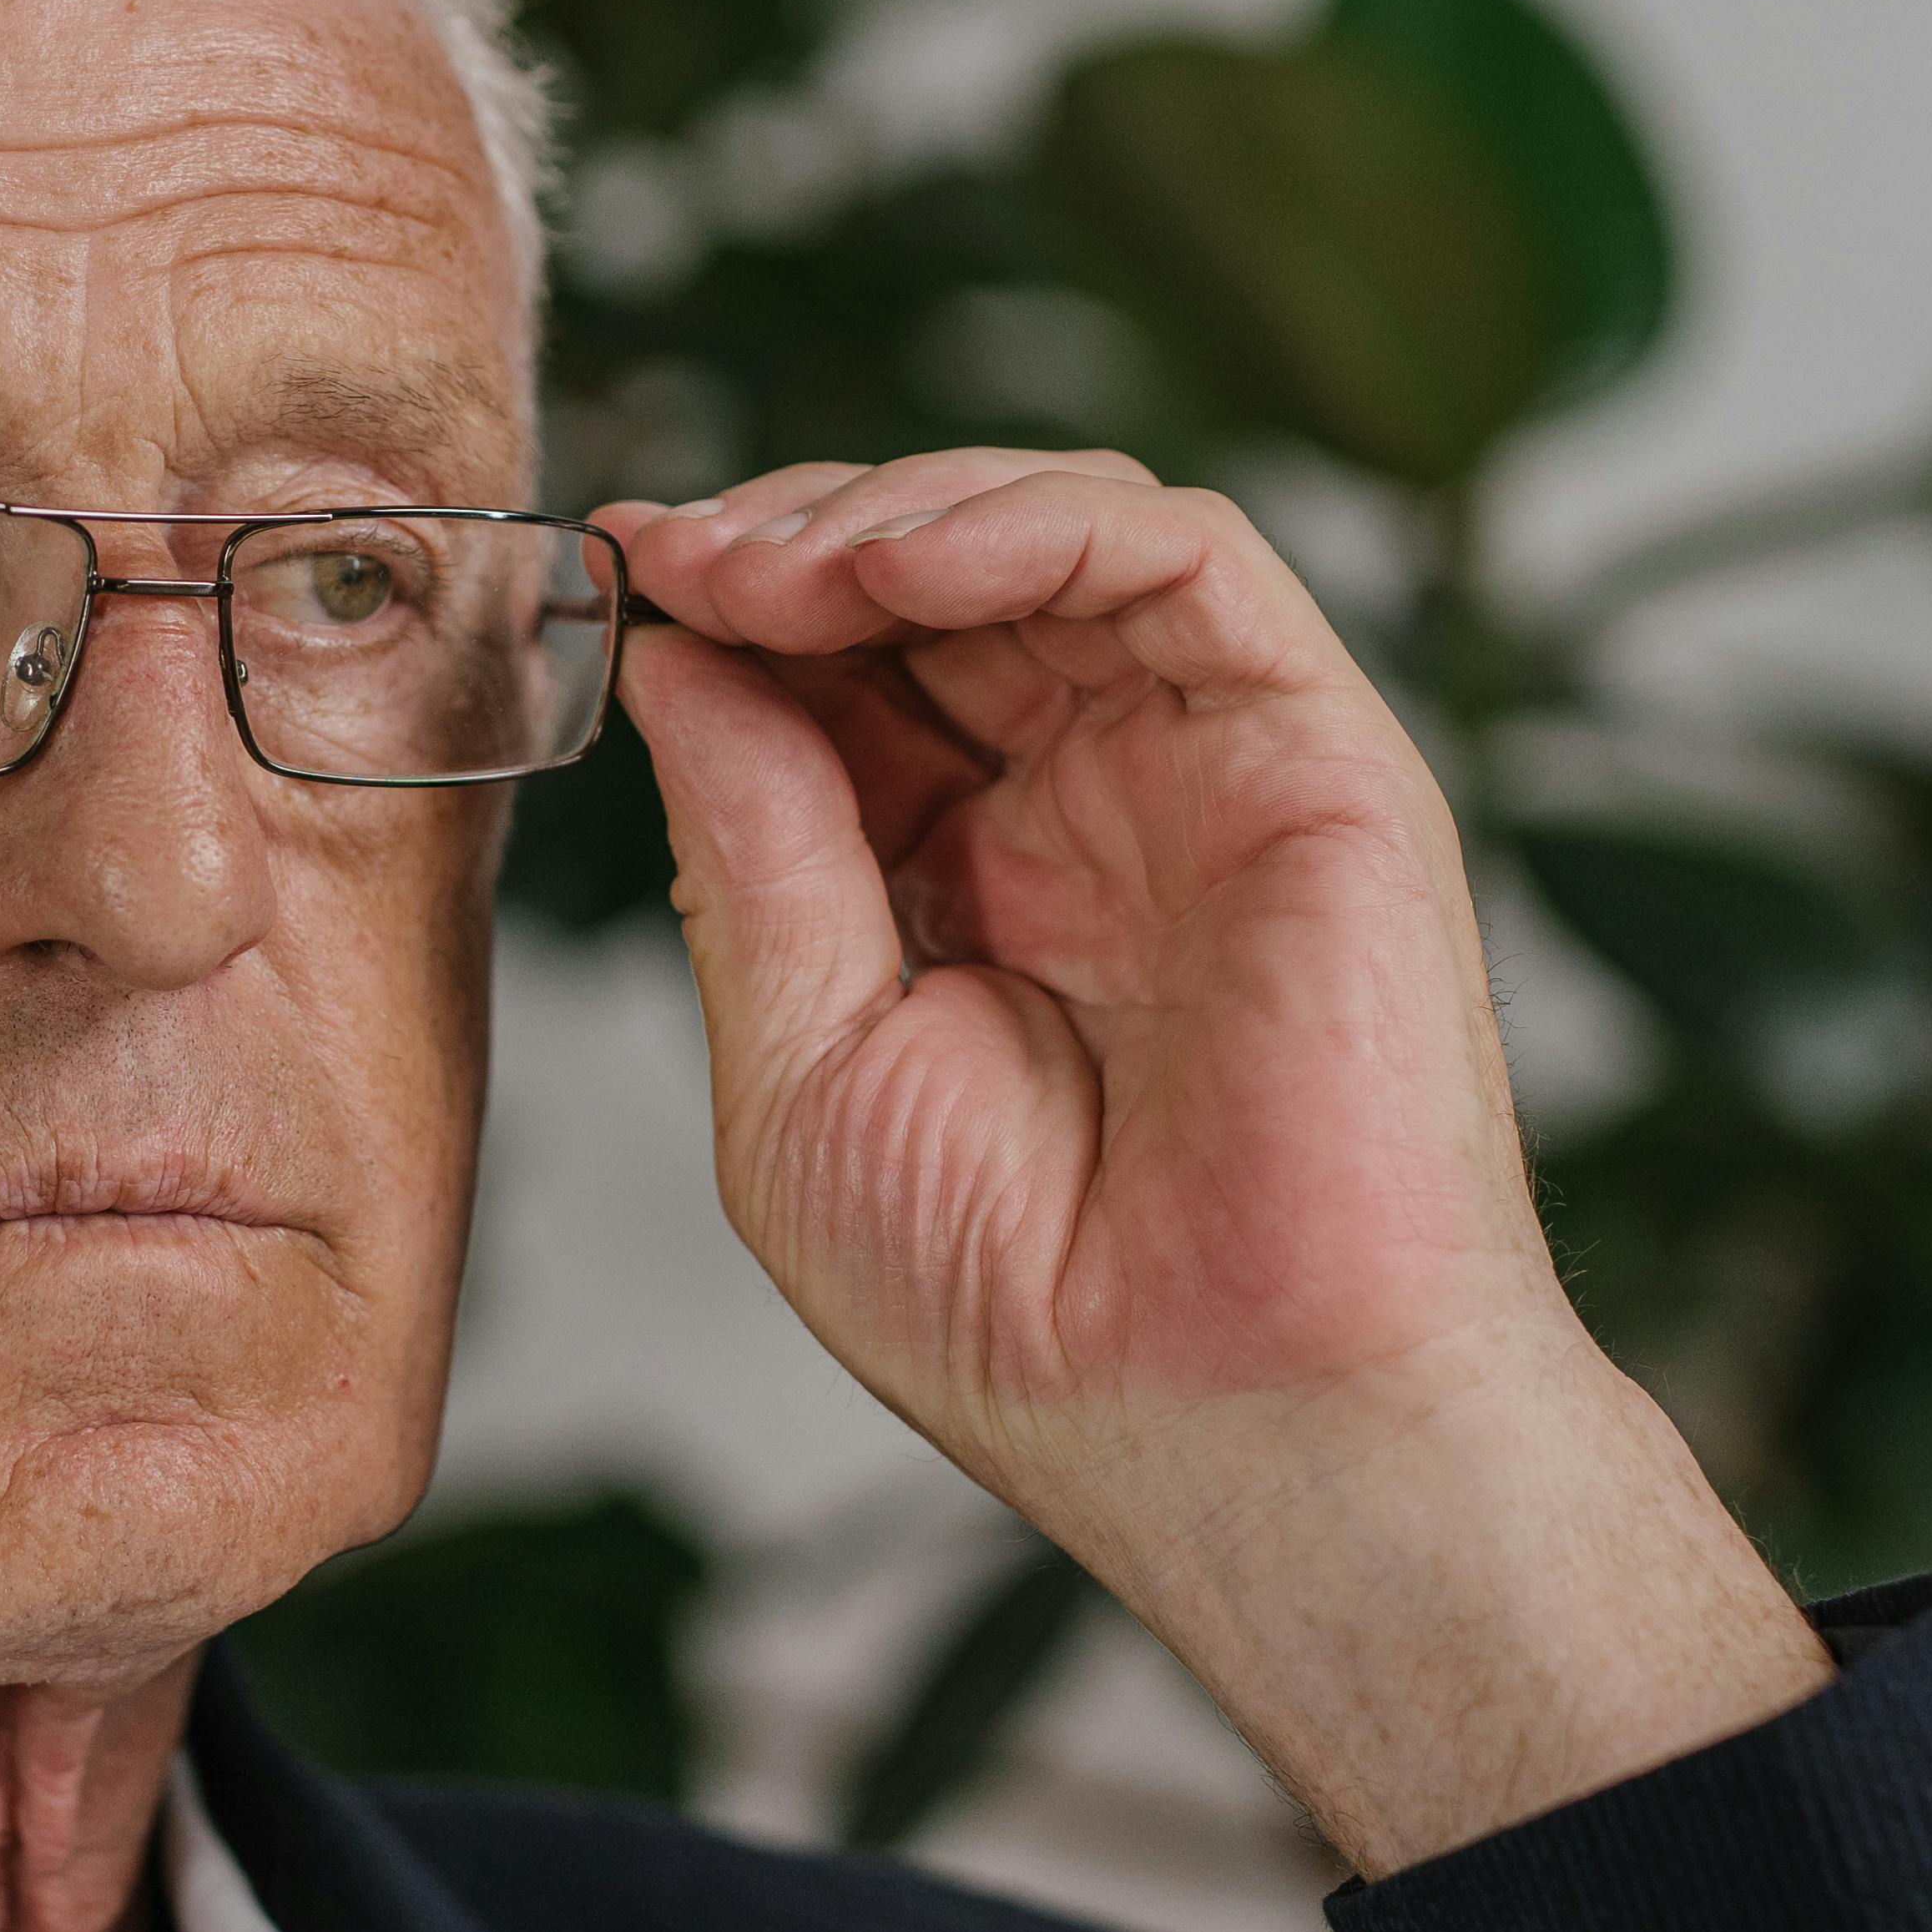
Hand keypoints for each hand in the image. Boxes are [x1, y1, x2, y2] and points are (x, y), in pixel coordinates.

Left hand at [597, 451, 1827, 1868]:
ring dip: (891, 510)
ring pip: (1055, 533)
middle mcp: (1085, 808)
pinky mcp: (1313, 751)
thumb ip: (751, 850)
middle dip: (790, 536)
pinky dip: (1034, 523)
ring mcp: (1199, 771)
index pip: (842, 676)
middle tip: (676, 554)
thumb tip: (677, 659)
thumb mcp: (800, 1071)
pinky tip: (902, 564)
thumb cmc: (1031, 1314)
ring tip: (768, 564)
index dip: (728, 604)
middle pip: (938, 577)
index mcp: (963, 886)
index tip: (618, 568)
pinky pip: (1183, 561)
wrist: (1224, 1421)